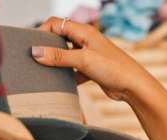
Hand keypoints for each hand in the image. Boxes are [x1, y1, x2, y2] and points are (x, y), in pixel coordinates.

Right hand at [33, 17, 156, 102]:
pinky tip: (61, 84)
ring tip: (44, 72)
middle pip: (60, 38)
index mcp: (84, 32)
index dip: (42, 31)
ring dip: (57, 63)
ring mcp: (89, 55)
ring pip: (66, 56)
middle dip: (47, 47)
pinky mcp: (91, 70)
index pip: (56, 23)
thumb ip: (59, 56)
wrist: (134, 87)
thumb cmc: (114, 69)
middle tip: (35, 58)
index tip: (32, 44)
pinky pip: (73, 70)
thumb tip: (36, 52)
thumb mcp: (83, 60)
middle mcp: (86, 41)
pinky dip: (66, 76)